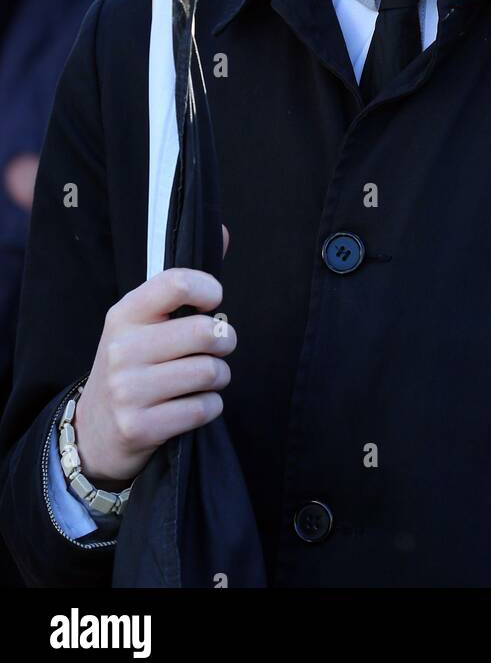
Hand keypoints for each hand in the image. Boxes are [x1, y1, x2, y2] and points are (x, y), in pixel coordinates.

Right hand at [74, 225, 234, 489]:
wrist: (93, 431)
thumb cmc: (132, 365)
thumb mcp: (143, 322)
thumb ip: (182, 284)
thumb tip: (222, 231)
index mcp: (124, 314)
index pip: (176, 282)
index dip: (209, 289)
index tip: (214, 302)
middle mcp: (123, 348)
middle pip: (205, 332)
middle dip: (225, 341)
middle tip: (218, 348)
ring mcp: (128, 390)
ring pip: (210, 372)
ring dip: (219, 377)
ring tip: (205, 378)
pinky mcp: (139, 427)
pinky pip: (204, 408)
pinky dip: (210, 406)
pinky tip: (192, 404)